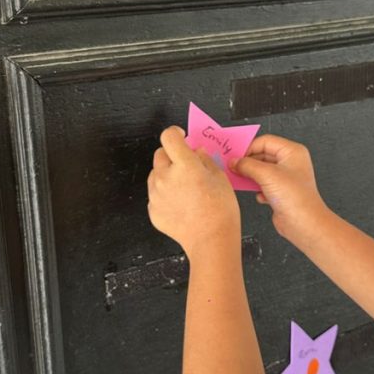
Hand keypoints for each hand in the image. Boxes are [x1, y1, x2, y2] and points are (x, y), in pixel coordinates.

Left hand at [147, 127, 239, 257]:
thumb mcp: (220, 178)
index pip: (169, 137)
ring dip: (166, 175)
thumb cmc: (220, 211)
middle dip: (171, 155)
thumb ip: (205, 160)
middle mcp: (165, 177)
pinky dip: (164, 194)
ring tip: (184, 189)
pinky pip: (155, 195)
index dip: (175, 133)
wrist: (211, 240)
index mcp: (184, 165)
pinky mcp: (153, 210)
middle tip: (186, 166)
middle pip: (160, 154)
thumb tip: (196, 152)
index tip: (180, 136)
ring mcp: (156, 195)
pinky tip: (181, 204)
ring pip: (155, 175)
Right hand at [233, 134, 328, 248]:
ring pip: (262, 171)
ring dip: (252, 176)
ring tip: (242, 180)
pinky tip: (260, 195)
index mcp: (292, 152)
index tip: (236, 157)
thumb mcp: (267, 175)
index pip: (265, 141)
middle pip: (263, 155)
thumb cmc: (296, 198)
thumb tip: (235, 162)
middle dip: (248, 163)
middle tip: (234, 167)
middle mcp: (291, 163)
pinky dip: (259, 189)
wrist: (303, 224)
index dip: (249, 148)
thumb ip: (247, 165)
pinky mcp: (282, 192)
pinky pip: (264, 185)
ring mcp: (286, 178)